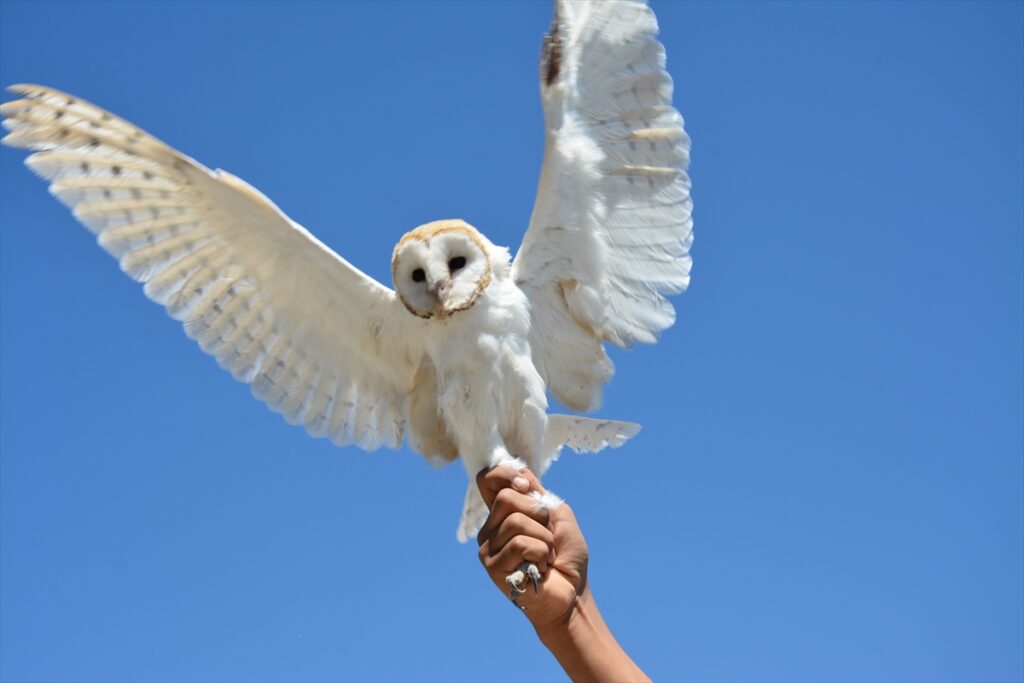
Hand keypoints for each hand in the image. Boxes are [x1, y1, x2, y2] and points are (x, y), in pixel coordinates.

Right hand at [476, 466, 589, 635]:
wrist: (573, 592)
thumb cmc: (567, 556)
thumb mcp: (558, 515)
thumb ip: (537, 494)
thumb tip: (520, 473)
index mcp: (504, 513)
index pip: (487, 480)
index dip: (505, 474)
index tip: (527, 486)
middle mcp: (491, 528)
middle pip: (506, 498)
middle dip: (538, 513)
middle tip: (547, 536)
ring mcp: (489, 548)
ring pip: (515, 522)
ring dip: (543, 538)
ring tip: (546, 555)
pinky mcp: (492, 566)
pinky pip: (519, 544)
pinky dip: (540, 552)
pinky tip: (541, 566)